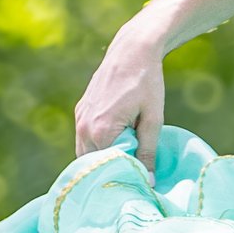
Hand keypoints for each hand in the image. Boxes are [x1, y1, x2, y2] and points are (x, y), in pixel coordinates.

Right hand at [73, 28, 166, 172]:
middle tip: (135, 167)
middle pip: (95, 163)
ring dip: (104, 156)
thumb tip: (148, 181)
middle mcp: (84, 127)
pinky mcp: (81, 111)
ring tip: (128, 152)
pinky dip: (98, 144)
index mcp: (101, 131)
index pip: (110, 167)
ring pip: (86, 152)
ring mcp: (80, 118)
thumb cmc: (147, 83)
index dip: (126, 173)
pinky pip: (85, 138)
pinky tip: (117, 138)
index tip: (141, 177)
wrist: (132, 51)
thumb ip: (148, 152)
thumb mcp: (153, 119)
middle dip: (113, 167)